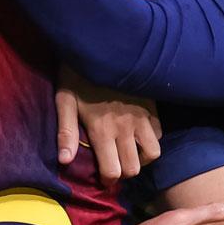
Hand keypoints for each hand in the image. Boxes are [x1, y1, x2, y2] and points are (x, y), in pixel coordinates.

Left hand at [56, 69, 160, 184]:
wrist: (104, 46)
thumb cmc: (79, 74)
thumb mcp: (65, 100)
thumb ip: (66, 132)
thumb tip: (64, 161)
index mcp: (103, 130)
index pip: (113, 171)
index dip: (107, 179)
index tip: (102, 175)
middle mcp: (126, 128)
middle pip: (133, 168)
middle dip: (123, 172)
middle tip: (113, 164)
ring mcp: (142, 117)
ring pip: (153, 153)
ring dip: (141, 158)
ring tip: (128, 151)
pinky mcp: (152, 107)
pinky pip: (159, 133)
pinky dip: (151, 139)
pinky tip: (138, 133)